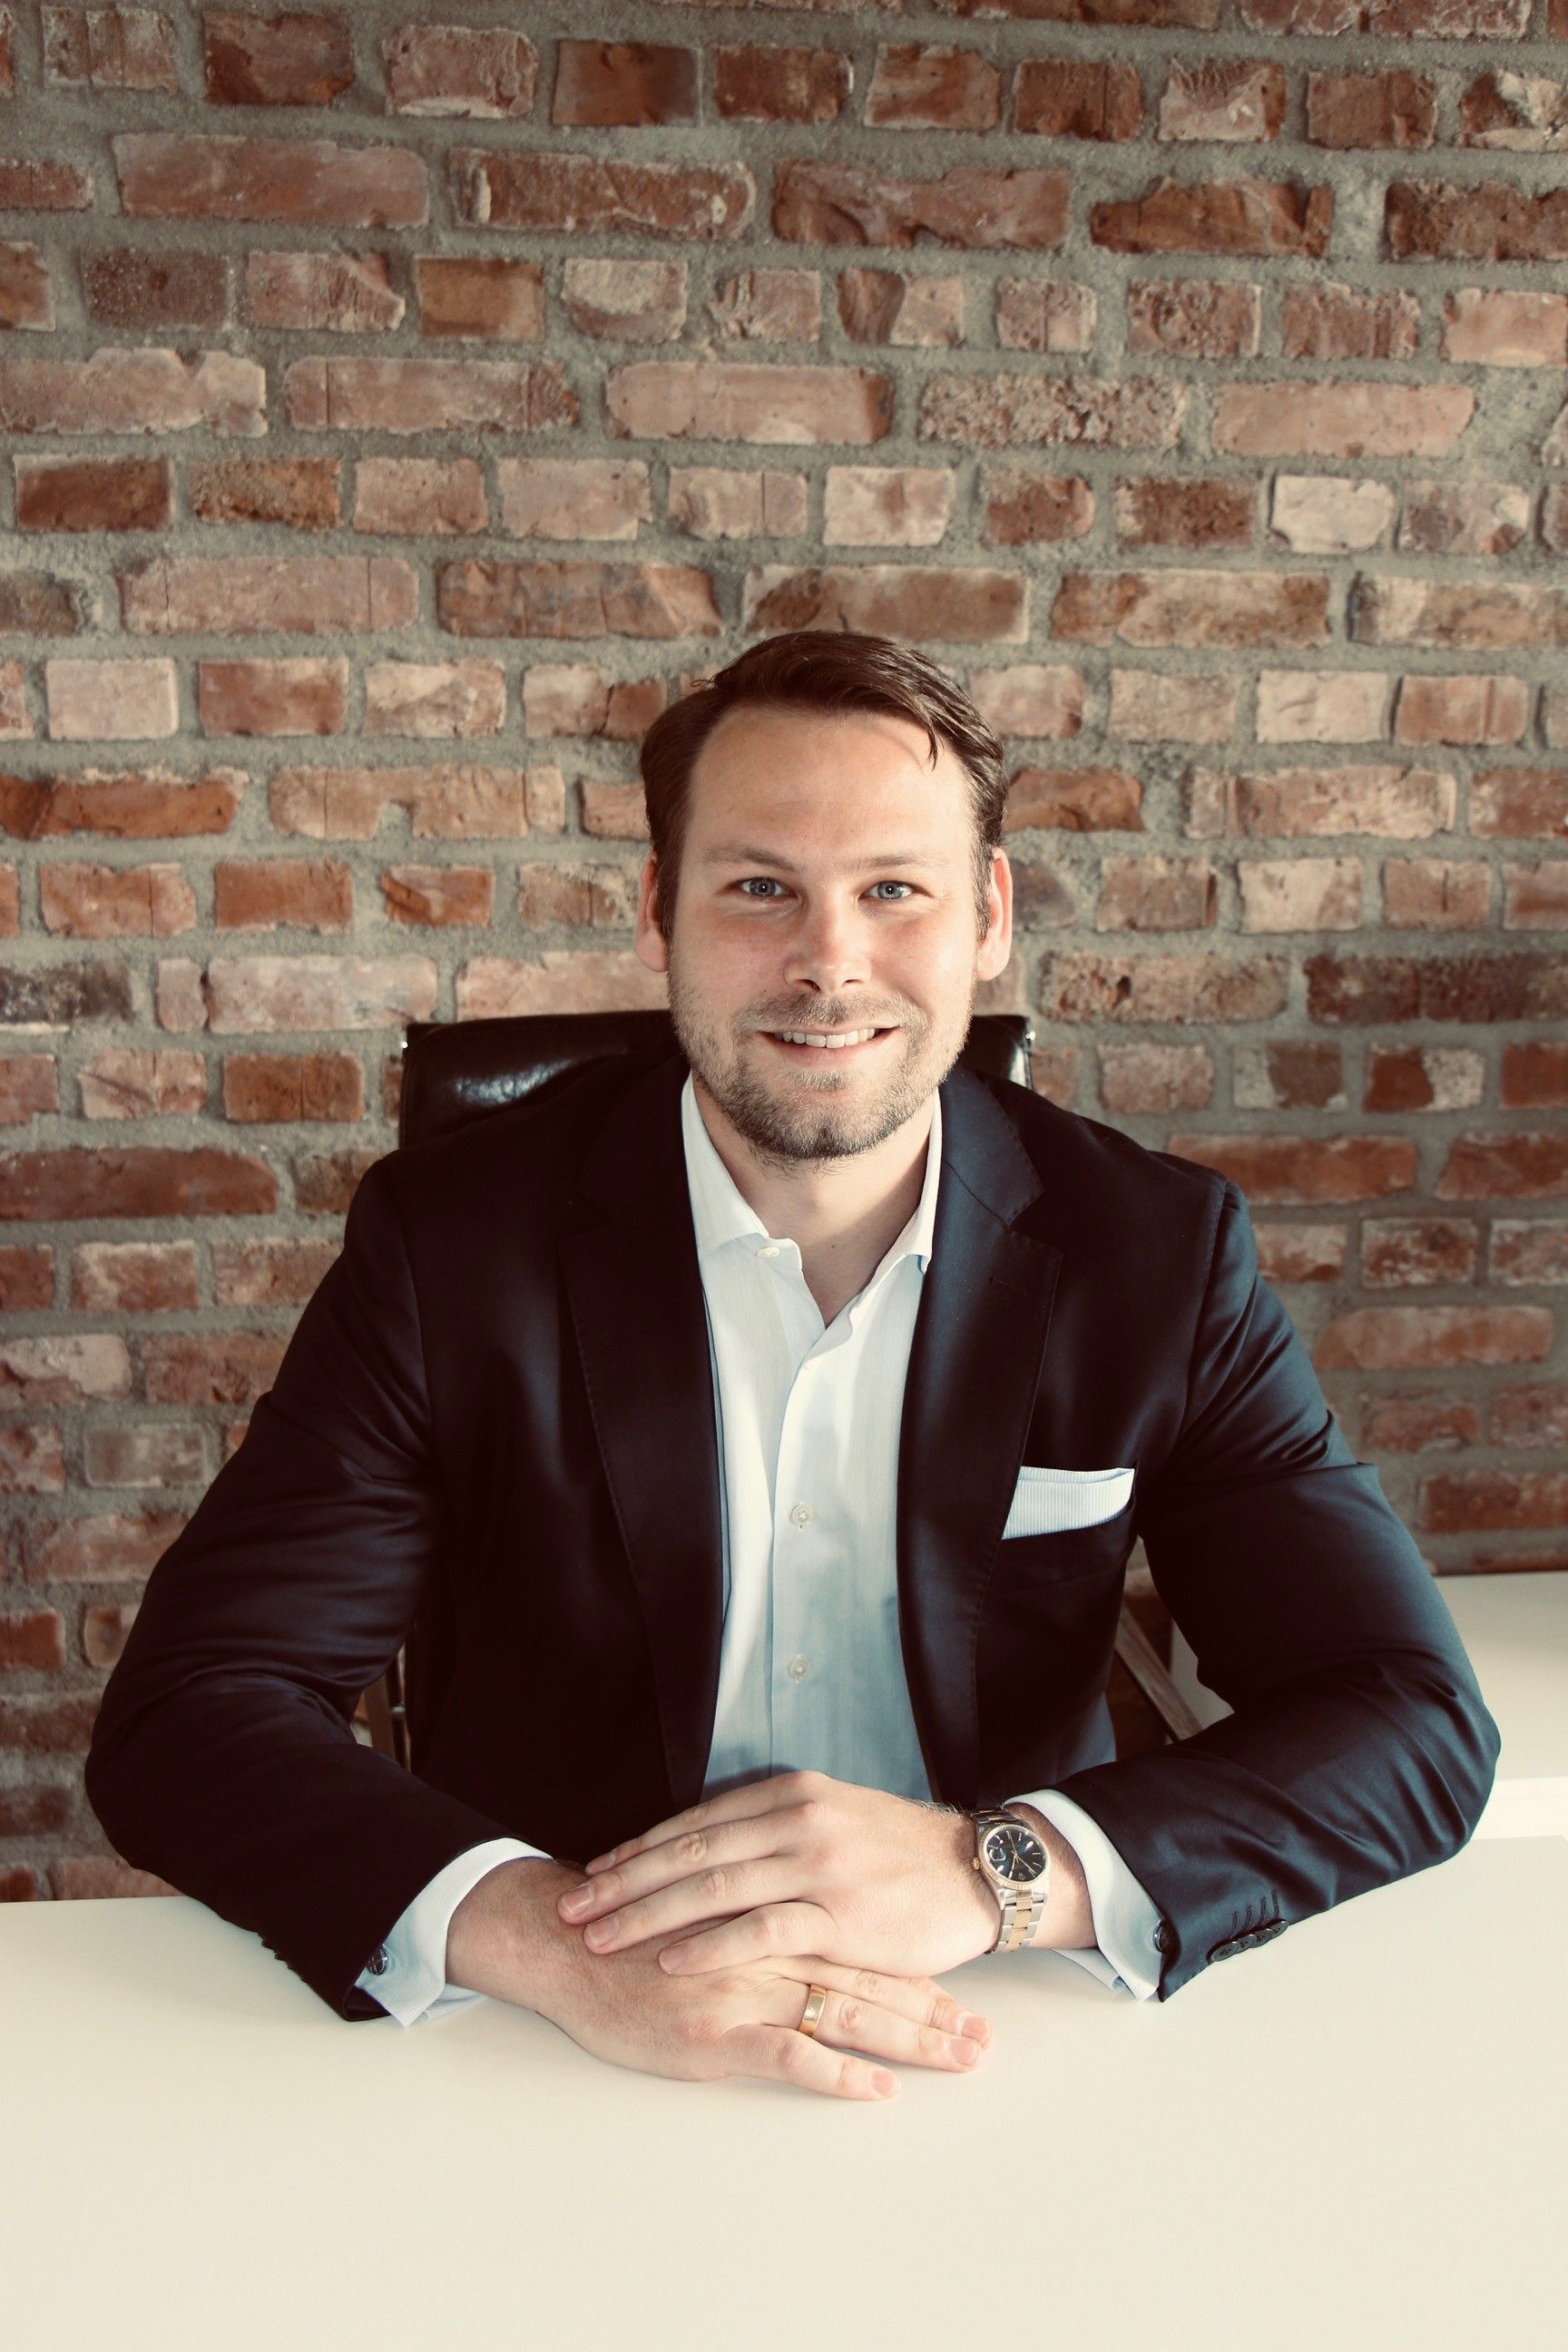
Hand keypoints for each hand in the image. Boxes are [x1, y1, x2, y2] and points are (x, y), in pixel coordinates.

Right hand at [534, 1919, 993, 2103]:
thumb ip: (763, 1922)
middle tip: (984, 2043)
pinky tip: (877, 2089)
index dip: (916, 1975)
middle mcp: (772, 1947)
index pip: (862, 1948)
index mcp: (775, 1915)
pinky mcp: (715, 2031)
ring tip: (959, 2061)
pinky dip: (838, 2072)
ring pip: (846, 2012)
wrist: (564, 1941)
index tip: (968, 2002)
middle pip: (869, 1980)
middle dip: (932, 2013)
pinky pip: (790, 2053)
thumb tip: (812, 1941)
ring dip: (909, 2039)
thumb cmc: (632, 1932)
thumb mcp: (708, 1914)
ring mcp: (747, 1987)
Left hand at [554, 1769, 1001, 1980]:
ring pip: (713, 1889)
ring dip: (648, 1915)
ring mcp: (817, 1866)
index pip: (694, 1822)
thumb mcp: (832, 1819)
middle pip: (689, 1853)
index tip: (593, 1872)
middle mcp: (795, 1821)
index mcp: (788, 1794)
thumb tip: (709, 1849)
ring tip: (601, 1936)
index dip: (637, 1850)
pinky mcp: (840, 1913)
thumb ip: (773, 1831)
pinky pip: (761, 1929)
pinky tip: (671, 1960)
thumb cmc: (898, 1854)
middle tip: (571, 1907)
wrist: (974, 1872)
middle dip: (622, 1883)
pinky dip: (710, 1945)